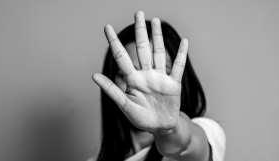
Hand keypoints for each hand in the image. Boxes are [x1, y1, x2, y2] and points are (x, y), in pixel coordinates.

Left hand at [92, 11, 187, 133]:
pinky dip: (181, 54)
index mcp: (133, 80)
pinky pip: (178, 66)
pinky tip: (184, 42)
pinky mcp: (174, 83)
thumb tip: (94, 75)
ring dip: (158, 37)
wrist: (160, 127)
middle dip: (140, 31)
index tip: (107, 27)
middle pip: (142, 48)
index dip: (114, 42)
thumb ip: (112, 90)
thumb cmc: (141, 118)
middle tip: (138, 13)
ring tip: (155, 21)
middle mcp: (146, 74)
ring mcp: (160, 77)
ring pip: (158, 53)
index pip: (122, 56)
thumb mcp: (125, 106)